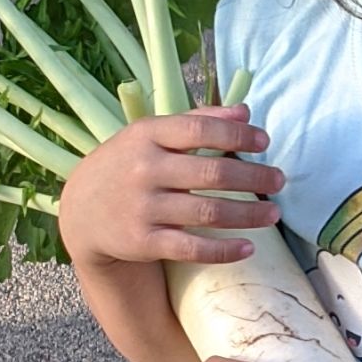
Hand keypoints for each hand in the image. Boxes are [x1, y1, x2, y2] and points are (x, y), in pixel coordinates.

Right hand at [57, 105, 281, 269]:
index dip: (237, 134)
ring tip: (273, 214)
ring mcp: (143, 207)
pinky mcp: (143, 242)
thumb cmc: (127, 165)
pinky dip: (223, 250)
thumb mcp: (151, 136)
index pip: (199, 129)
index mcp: (147, 135)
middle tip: (279, 181)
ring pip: (208, 212)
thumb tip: (244, 112)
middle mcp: (144, 169)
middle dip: (253, 176)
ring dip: (248, 214)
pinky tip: (247, 247)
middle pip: (212, 172)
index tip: (265, 141)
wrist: (81, 212)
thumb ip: (198, 121)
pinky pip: (192, 248)